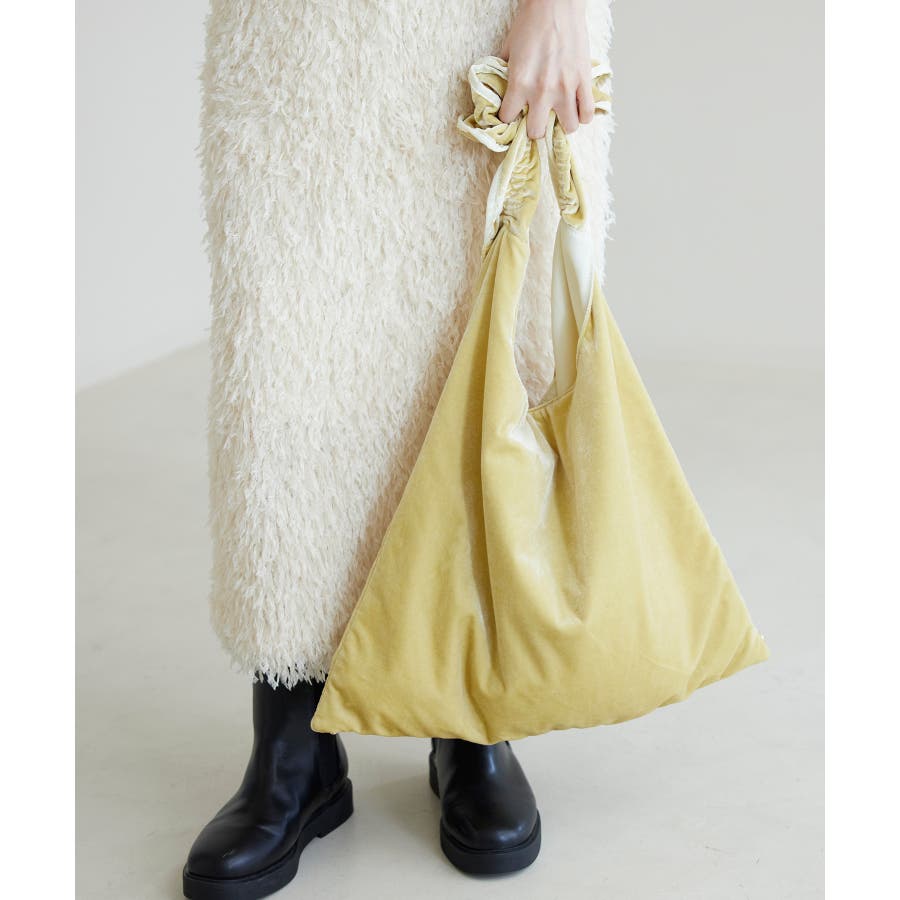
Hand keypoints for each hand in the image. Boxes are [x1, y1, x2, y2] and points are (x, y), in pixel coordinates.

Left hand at [497, 0, 593, 138]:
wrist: (556, 3)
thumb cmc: (531, 23)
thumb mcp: (508, 50)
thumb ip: (504, 74)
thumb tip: (500, 89)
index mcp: (520, 84)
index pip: (508, 119)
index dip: (508, 119)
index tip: (512, 116)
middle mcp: (542, 92)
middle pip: (537, 132)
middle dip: (535, 129)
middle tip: (537, 120)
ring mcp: (566, 88)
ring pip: (568, 128)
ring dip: (563, 125)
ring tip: (560, 116)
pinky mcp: (584, 81)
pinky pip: (588, 113)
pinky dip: (583, 116)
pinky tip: (578, 110)